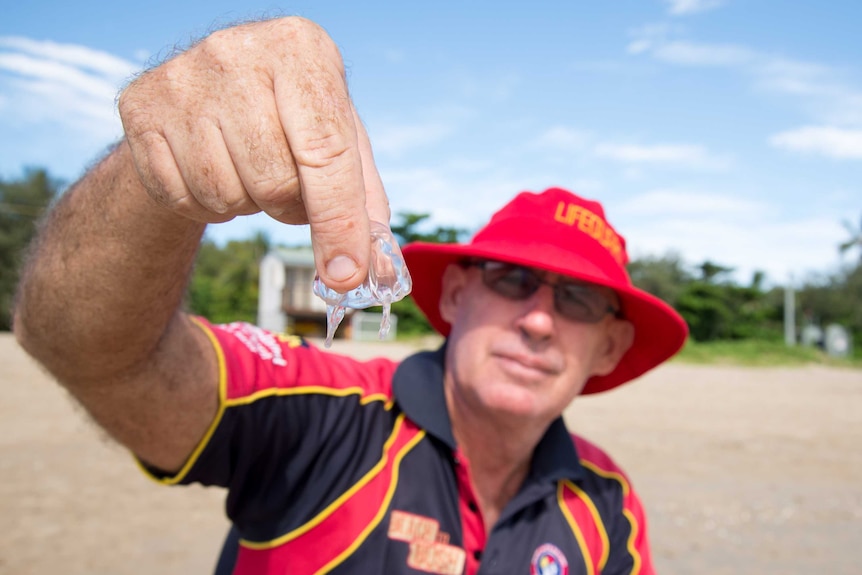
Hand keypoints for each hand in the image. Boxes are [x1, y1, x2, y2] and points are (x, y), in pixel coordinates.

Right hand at [118, 17, 387, 290]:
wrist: (212, 89)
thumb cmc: (292, 120)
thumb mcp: (339, 141)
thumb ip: (364, 206)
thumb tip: (375, 275)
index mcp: (301, 49)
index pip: (326, 153)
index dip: (339, 224)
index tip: (346, 276)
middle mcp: (236, 51)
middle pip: (274, 182)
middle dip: (289, 205)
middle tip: (288, 186)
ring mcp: (181, 78)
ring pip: (225, 194)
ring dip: (246, 204)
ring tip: (249, 169)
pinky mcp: (139, 107)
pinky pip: (181, 196)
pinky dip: (205, 204)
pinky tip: (213, 168)